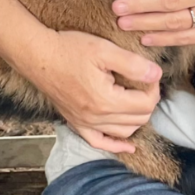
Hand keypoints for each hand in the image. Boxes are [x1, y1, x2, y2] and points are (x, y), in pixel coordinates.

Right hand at [20, 29, 161, 153]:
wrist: (38, 55)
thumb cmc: (69, 49)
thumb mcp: (104, 50)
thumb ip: (133, 64)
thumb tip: (156, 74)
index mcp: (106, 100)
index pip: (145, 103)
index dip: (153, 87)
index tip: (149, 72)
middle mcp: (96, 117)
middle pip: (138, 119)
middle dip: (147, 101)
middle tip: (143, 82)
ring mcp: (85, 123)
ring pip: (123, 132)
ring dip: (136, 119)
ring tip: (137, 100)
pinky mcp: (75, 122)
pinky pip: (99, 142)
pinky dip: (115, 145)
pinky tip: (128, 145)